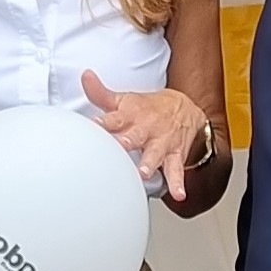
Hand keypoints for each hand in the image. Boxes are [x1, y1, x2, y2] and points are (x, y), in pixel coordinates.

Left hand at [82, 71, 208, 201]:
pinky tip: (178, 194)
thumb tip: (85, 76)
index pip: (114, 118)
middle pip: (135, 136)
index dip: (103, 122)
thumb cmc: (148, 108)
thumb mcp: (125, 99)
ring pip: (155, 154)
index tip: (93, 125)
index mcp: (131, 115)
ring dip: (150, 163)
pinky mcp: (175, 155)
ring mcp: (161, 142)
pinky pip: (177, 170)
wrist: (186, 108)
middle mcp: (146, 128)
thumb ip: (101, 93)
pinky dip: (178, 182)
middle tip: (119, 147)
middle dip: (127, 142)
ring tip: (144, 173)